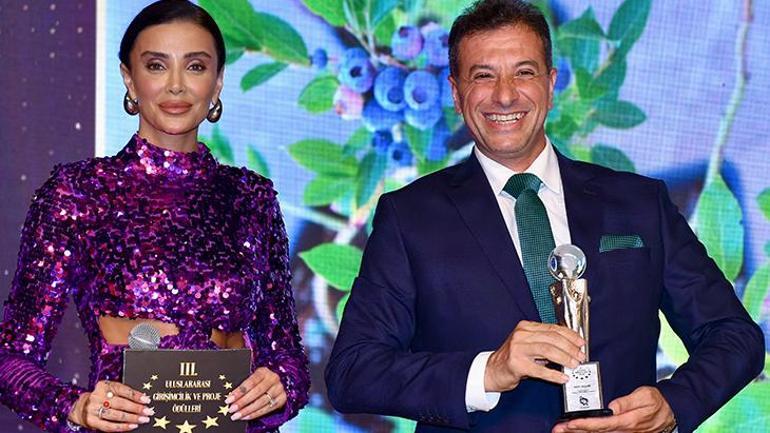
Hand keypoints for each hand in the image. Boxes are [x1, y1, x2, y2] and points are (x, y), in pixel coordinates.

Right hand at [68, 380, 152, 430]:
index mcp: (104, 385)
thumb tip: (143, 398)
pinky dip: (122, 427)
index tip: (147, 400)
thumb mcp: (109, 389)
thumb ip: (123, 392)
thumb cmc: (101, 397)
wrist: (81, 406)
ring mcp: (95, 410)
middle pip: (121, 403)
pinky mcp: (92, 421)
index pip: (123, 390)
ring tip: (143, 419)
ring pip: (116, 415)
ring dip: (132, 418)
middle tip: (148, 411)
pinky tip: (132, 426)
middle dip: (137, 408)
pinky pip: (109, 426)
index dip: (136, 395)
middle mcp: (98, 397)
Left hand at [225, 367, 285, 420]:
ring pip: (262, 402)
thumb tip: (230, 397)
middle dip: (242, 402)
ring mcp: (279, 389)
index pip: (251, 382)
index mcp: (264, 371)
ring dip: (247, 410)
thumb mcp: (252, 378)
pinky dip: (255, 414)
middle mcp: (273, 378)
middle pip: (256, 392)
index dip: (239, 391)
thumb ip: (244, 386)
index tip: (229, 399)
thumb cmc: (259, 381)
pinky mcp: (282, 399)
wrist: (274, 384)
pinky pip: (267, 409)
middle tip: (231, 409)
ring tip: (237, 415)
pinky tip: (246, 417)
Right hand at [484, 320, 584, 391]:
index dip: (570, 335)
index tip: (581, 342)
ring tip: (574, 365)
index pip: (553, 328)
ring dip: (565, 358)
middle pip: (552, 338)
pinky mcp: (516, 364)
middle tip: (580, 356)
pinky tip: (563, 378)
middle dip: (570, 348)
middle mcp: (521, 335)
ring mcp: (517, 349)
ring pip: (548, 350)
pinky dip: (554, 375)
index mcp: (525, 327)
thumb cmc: (513, 358)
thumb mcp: (528, 345)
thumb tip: (570, 348)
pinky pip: (540, 370)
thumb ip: (545, 343)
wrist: (492, 370)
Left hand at [552, 386, 674, 432]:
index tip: (570, 423)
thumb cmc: (657, 402)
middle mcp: (624, 431)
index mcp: (628, 422)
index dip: (585, 424)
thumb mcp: (646, 396)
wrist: (671, 413)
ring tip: (561, 430)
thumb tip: (612, 406)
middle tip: (557, 428)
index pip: (602, 425)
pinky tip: (576, 431)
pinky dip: (588, 432)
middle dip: (575, 431)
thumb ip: (628, 401)